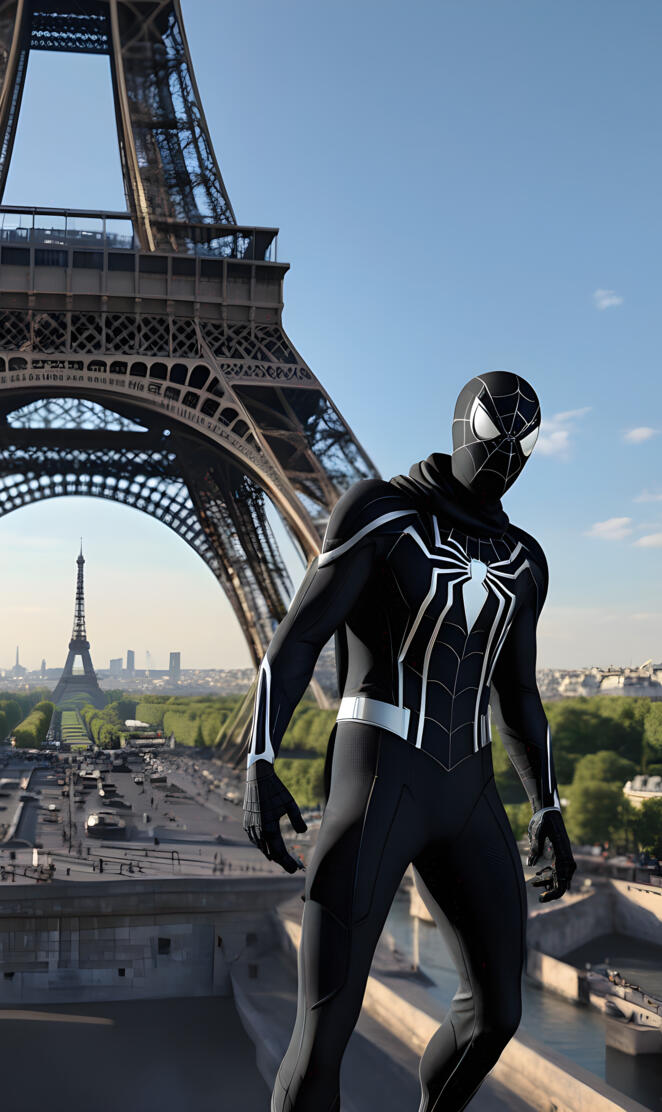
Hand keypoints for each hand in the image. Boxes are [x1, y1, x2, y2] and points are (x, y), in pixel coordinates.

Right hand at [243, 759, 306, 873]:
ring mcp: (250, 828)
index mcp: (269, 828)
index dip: (287, 863)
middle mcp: (258, 831)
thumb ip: (297, 820)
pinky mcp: (247, 824)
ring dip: (272, 854)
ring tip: (283, 859)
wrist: (257, 777)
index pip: (279, 853)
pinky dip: (263, 846)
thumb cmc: (276, 790)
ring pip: (262, 848)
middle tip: (293, 866)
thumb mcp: (290, 803)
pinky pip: (255, 840)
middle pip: (270, 853)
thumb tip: (303, 832)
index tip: (295, 870)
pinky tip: (270, 847)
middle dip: (281, 861)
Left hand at [527, 807, 575, 902]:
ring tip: (532, 884)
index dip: (553, 893)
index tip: (541, 899)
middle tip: (539, 899)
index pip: (562, 881)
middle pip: (562, 883)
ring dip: (547, 884)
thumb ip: (535, 848)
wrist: (550, 813)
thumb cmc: (544, 822)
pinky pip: (556, 872)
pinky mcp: (560, 857)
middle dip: (551, 892)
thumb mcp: (538, 833)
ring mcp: (565, 859)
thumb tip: (530, 864)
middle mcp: (567, 859)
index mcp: (564, 855)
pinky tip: (535, 880)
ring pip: (559, 879)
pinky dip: (548, 877)